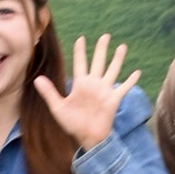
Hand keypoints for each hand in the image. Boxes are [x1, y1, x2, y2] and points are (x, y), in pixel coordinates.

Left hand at [37, 31, 133, 151]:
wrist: (87, 138)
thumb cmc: (72, 124)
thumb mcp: (58, 108)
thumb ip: (49, 93)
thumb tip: (36, 79)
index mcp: (80, 84)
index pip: (80, 63)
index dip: (80, 51)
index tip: (80, 39)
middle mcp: (94, 84)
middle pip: (98, 62)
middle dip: (101, 49)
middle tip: (105, 35)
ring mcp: (105, 91)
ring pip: (112, 70)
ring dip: (117, 59)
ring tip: (122, 46)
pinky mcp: (114, 99)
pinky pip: (124, 88)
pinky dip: (131, 81)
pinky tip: (138, 72)